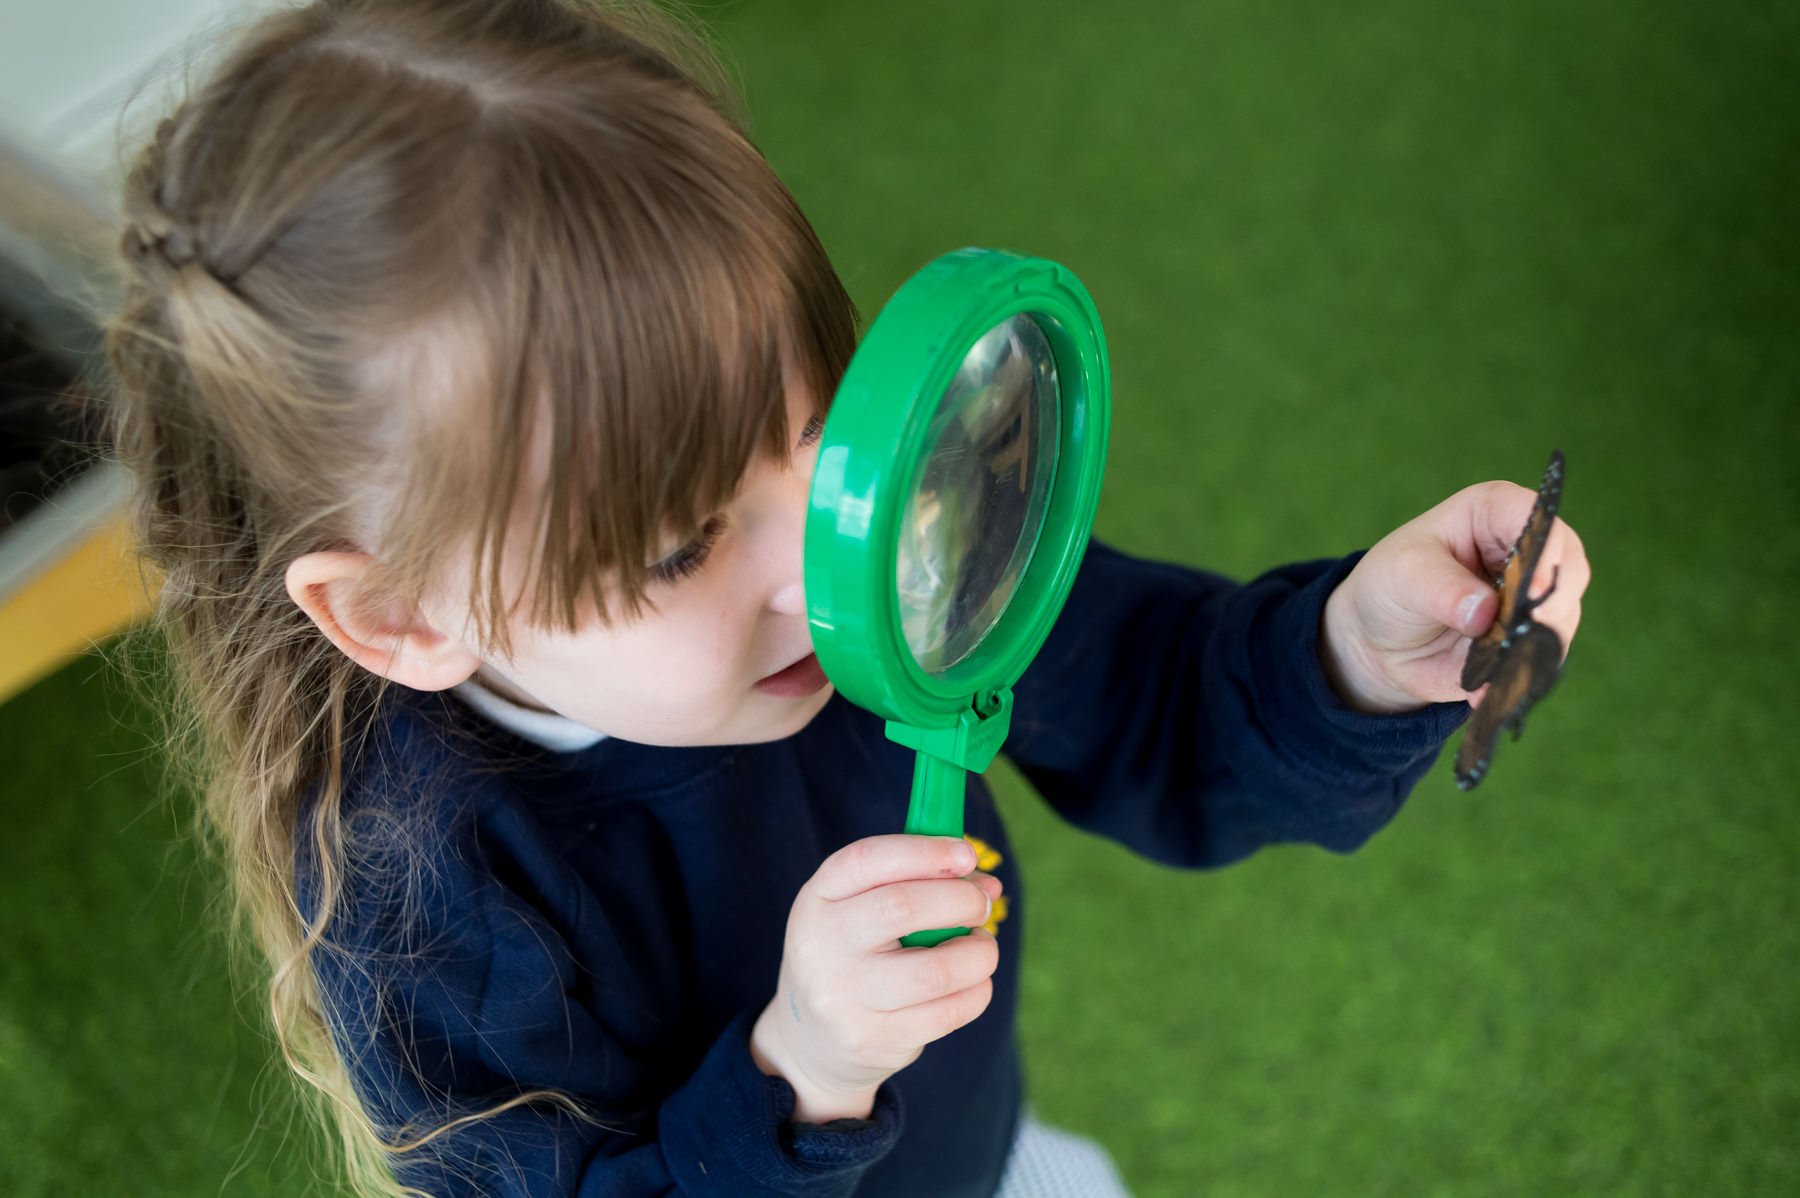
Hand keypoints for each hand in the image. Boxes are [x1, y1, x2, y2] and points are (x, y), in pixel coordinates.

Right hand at [750, 835, 1001, 1122]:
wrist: (817, 1040)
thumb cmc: (857, 954)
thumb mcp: (861, 908)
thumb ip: (917, 883)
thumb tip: (987, 884)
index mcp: (818, 898)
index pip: (867, 860)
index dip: (925, 851)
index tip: (966, 855)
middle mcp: (823, 945)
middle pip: (902, 907)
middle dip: (961, 900)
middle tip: (982, 905)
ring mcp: (845, 998)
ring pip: (935, 970)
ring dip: (978, 953)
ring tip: (981, 949)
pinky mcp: (874, 1040)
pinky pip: (946, 1013)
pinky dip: (976, 992)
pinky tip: (974, 983)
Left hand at [1320, 480, 1590, 713]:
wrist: (1377, 639)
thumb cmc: (1391, 584)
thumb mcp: (1404, 575)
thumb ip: (1443, 590)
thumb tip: (1485, 614)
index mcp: (1496, 514)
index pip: (1540, 521)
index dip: (1546, 552)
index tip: (1535, 591)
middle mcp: (1526, 553)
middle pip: (1568, 572)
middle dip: (1551, 606)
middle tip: (1522, 633)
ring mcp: (1532, 600)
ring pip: (1561, 621)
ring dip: (1535, 646)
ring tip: (1494, 664)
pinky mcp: (1527, 641)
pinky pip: (1539, 661)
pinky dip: (1517, 677)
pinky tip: (1485, 689)